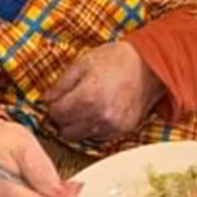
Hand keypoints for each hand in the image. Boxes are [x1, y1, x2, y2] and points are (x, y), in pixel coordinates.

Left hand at [46, 41, 164, 142]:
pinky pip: (99, 136)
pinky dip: (95, 127)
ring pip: (82, 136)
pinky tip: (102, 110)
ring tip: (88, 106)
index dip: (54, 105)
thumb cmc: (116, 59)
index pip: (56, 114)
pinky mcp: (123, 130)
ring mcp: (113, 126)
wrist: (150, 66)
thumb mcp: (84, 62)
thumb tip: (46, 99)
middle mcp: (99, 116)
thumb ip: (62, 83)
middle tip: (71, 104)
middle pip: (65, 131)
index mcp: (87, 97)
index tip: (59, 99)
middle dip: (64, 119)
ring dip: (79, 125)